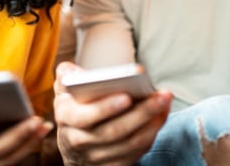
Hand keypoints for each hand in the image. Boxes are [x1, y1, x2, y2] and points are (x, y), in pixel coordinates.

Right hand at [54, 61, 172, 165]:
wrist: (73, 143)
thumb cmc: (74, 107)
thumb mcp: (63, 89)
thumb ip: (67, 74)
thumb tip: (78, 73)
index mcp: (66, 117)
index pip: (84, 116)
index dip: (105, 108)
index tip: (127, 96)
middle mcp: (79, 140)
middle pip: (114, 131)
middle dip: (141, 113)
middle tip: (162, 96)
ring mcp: (96, 156)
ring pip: (129, 144)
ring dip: (152, 123)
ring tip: (165, 102)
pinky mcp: (112, 165)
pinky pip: (136, 153)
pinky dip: (151, 134)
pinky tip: (161, 116)